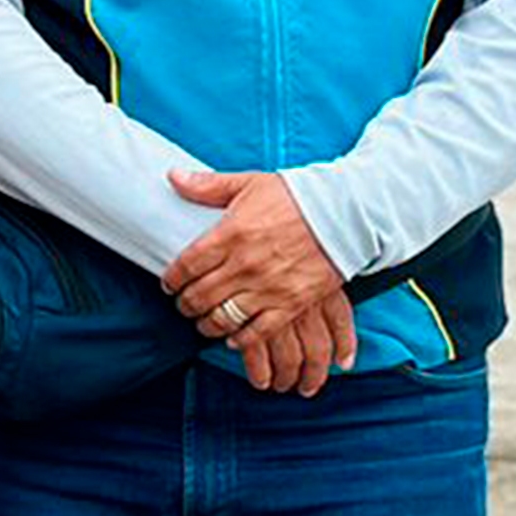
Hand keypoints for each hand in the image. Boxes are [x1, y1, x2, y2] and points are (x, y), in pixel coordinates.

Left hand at [161, 167, 357, 397]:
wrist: (346, 213)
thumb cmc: (296, 196)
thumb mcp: (249, 183)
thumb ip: (209, 185)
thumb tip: (173, 176)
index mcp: (230, 234)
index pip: (186, 266)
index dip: (172, 280)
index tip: (169, 284)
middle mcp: (245, 264)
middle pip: (200, 296)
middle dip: (185, 304)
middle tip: (184, 304)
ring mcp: (268, 287)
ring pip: (223, 318)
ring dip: (207, 324)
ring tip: (204, 321)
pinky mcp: (292, 304)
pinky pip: (258, 332)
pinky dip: (241, 339)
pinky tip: (233, 337)